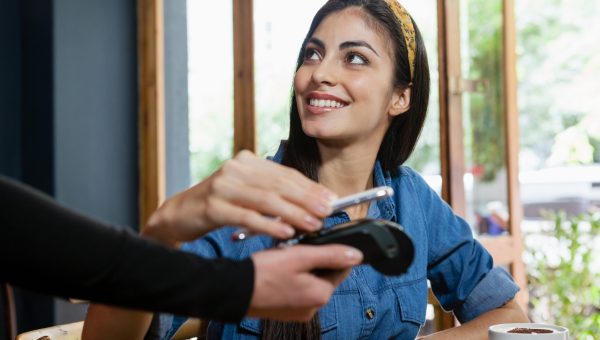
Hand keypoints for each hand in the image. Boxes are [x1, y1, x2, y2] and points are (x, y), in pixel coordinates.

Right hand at [142, 150, 336, 245]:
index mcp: (247, 161)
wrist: (179, 215)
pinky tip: (286, 233)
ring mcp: (222, 186)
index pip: (284, 173)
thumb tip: (311, 204)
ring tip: (313, 224)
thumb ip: (273, 194)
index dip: (309, 187)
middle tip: (327, 212)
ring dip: (293, 213)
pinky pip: (247, 216)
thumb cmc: (218, 206)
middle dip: (306, 199)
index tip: (330, 199)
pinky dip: (269, 225)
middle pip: (278, 184)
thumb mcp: (246, 193)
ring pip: (266, 199)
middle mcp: (235, 169)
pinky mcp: (212, 206)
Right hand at [248, 245, 362, 320]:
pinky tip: (277, 272)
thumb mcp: (300, 256)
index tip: (316, 244)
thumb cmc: (263, 273)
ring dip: (301, 269)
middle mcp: (314, 308)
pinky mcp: (286, 311)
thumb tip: (357, 255)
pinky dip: (290, 280)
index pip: (341, 269)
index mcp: (321, 294)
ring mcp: (299, 312)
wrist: (233, 291)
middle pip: (325, 276)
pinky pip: (296, 291)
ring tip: (283, 260)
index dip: (331, 252)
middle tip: (294, 250)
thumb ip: (330, 254)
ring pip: (309, 282)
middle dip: (313, 261)